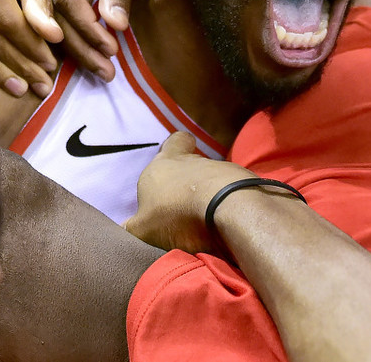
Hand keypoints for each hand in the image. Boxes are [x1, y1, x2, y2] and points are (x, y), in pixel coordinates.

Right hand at [46, 0, 151, 78]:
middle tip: (107, 73)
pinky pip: (70, 14)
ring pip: (61, 19)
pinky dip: (84, 35)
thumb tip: (114, 27)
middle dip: (82, 45)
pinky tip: (97, 58)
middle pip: (57, 14)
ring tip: (106, 73)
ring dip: (82, 47)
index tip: (110, 48)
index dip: (86, 26)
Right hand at [123, 132, 256, 253]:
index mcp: (164, 164)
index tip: (174, 159)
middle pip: (193, 164)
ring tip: (204, 221)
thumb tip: (125, 228)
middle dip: (189, 181)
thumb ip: (132, 227)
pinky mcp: (245, 185)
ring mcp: (223, 171)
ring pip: (213, 179)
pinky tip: (223, 224)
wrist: (229, 209)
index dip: (174, 148)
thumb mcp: (143, 228)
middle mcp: (194, 161)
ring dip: (209, 195)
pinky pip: (233, 193)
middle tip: (182, 202)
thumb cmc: (177, 213)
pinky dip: (228, 206)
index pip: (174, 142)